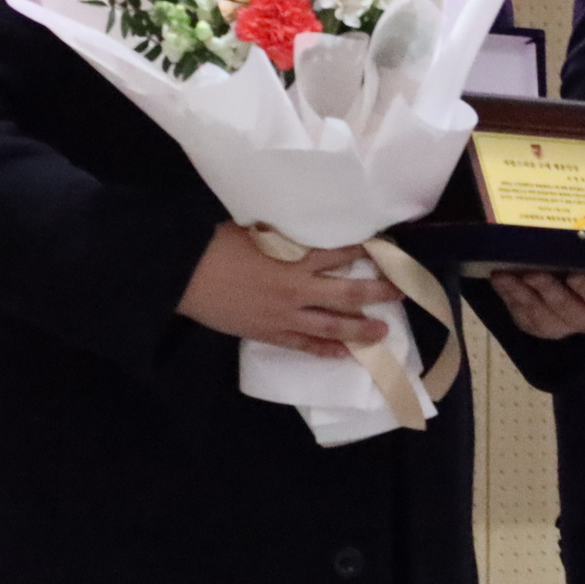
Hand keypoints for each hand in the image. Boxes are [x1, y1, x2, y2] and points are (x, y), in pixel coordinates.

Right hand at [174, 224, 386, 358]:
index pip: (341, 253)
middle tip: (401, 291)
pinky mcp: (269, 333)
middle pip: (347, 293)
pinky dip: (326, 350)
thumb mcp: (255, 228)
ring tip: (384, 332)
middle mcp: (297, 287)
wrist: (183, 274)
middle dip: (378, 292)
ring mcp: (285, 315)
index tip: (387, 249)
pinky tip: (344, 355)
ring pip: (332, 325)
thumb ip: (284, 235)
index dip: (366, 251)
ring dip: (360, 328)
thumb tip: (304, 230)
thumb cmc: (216, 244)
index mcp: (294, 256)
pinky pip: (304, 345)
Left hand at [484, 270, 584, 339]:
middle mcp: (582, 317)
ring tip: (503, 274)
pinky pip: (520, 315)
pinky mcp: (535, 327)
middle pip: (564, 307)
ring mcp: (557, 326)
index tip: (573, 274)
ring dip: (519, 293)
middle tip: (531, 272)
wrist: (567, 288)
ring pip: (538, 315)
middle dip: (546, 289)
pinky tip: (499, 280)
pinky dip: (508, 297)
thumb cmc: (584, 266)